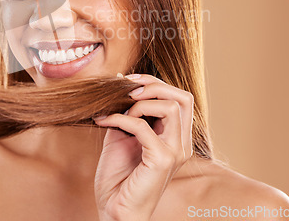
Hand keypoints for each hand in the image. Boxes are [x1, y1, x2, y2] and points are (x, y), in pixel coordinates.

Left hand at [93, 74, 193, 220]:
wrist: (114, 209)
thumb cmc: (119, 176)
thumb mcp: (122, 134)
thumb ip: (127, 112)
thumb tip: (122, 81)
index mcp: (176, 137)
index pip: (179, 98)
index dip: (155, 83)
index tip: (129, 80)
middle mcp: (181, 144)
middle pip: (183, 97)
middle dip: (154, 85)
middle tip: (128, 87)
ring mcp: (175, 152)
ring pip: (171, 107)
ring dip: (141, 102)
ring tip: (120, 110)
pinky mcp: (162, 160)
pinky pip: (143, 127)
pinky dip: (121, 119)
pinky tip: (105, 121)